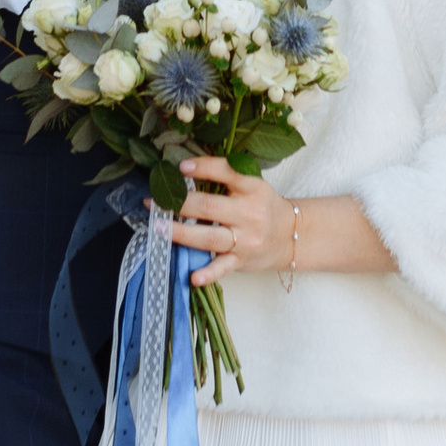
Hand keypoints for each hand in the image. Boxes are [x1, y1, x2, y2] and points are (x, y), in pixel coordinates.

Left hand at [171, 161, 393, 289]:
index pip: (227, 173)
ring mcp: (245, 239)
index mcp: (252, 188)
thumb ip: (227, 177)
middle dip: (179, 203)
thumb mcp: (252, 185)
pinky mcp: (241, 260)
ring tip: (159, 228)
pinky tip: (193, 277)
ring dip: (181, 233)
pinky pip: (223, 267)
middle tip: (153, 201)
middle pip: (210, 207)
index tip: (180, 167)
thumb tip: (185, 168)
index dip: (203, 168)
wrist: (292, 236)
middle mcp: (249, 213)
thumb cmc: (263, 206)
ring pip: (210, 236)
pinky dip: (208, 274)